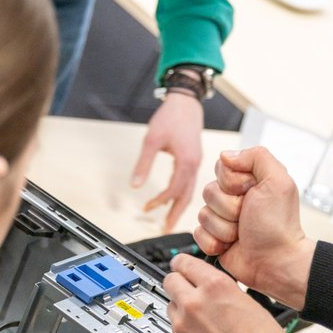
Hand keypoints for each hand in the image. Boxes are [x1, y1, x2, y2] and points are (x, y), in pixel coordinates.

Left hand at [132, 92, 203, 231]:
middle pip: (187, 196)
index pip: (174, 190)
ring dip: (179, 207)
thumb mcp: (152, 139)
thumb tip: (135, 185)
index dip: (160, 201)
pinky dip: (183, 195)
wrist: (186, 102)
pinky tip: (175, 200)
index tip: (147, 208)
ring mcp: (197, 163)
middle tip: (165, 230)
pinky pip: (191, 183)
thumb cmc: (171, 117)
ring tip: (169, 220)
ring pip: (190, 191)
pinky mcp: (195, 160)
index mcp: (186, 161)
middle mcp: (195, 164)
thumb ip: (143, 164)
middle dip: (175, 214)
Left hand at [164, 253, 295, 332]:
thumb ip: (225, 291)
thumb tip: (214, 290)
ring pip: (171, 307)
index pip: (183, 262)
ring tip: (201, 323)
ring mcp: (182, 327)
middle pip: (170, 281)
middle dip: (178, 283)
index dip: (182, 263)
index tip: (180, 265)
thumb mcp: (250, 302)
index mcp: (215, 286)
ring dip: (182, 310)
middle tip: (186, 290)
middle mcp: (194, 303)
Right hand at [195, 146, 315, 309]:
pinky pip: (197, 234)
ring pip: (203, 214)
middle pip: (209, 191)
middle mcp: (234, 197)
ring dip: (224, 228)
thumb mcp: (278, 182)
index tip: (251, 192)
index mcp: (249, 180)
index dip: (233, 182)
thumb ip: (256, 157)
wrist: (275, 262)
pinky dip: (214, 242)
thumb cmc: (279, 226)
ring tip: (242, 233)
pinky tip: (231, 245)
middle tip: (248, 217)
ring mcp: (222, 218)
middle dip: (229, 208)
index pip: (221, 168)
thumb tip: (226, 155)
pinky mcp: (213, 238)